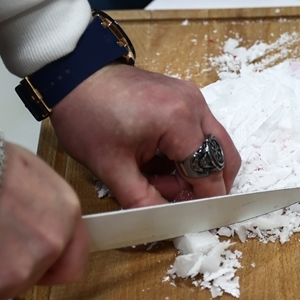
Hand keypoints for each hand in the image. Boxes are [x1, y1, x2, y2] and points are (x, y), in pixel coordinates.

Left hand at [49, 63, 240, 207]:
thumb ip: (142, 200)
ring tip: (155, 177)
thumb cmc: (88, 114)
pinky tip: (156, 161)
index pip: (209, 171)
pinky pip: (199, 131)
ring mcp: (191, 97)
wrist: (74, 75)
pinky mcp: (184, 95)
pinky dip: (187, 152)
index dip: (203, 200)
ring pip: (213, 145)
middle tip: (173, 197)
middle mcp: (194, 104)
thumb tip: (163, 223)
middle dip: (204, 184)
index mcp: (179, 120)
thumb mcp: (111, 168)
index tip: (193, 217)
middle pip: (224, 156)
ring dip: (193, 169)